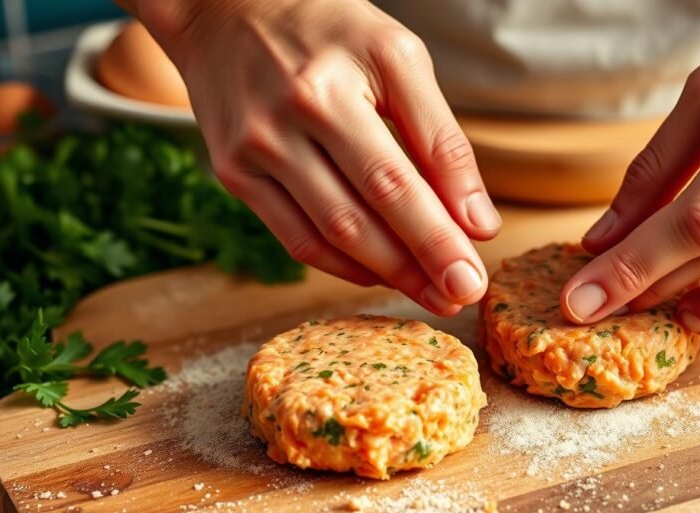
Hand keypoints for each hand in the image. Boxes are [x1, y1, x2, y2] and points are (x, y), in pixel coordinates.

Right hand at [137, 0, 498, 314]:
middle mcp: (287, 122)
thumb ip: (438, 137)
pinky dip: (342, 265)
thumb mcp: (396, 58)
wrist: (224, 12)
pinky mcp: (234, 175)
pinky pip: (296, 238)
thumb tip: (475, 220)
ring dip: (387, 274)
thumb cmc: (325, 31)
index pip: (398, 178)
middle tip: (461, 297)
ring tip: (431, 293)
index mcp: (332, 87)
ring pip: (330, 235)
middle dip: (420, 264)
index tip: (474, 277)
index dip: (440, 235)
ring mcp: (254, 153)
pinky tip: (379, 274)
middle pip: (364, 215)